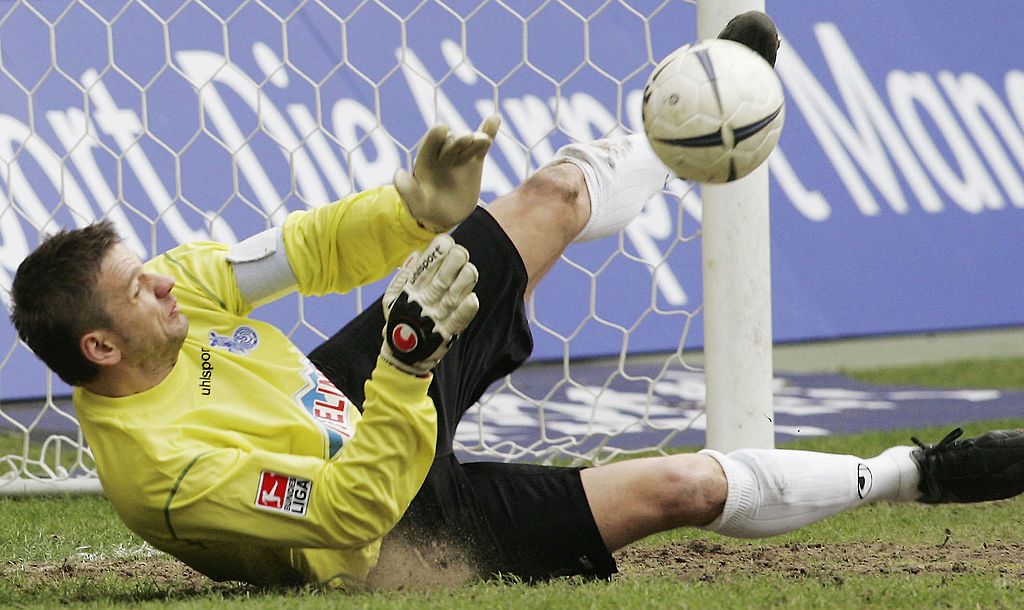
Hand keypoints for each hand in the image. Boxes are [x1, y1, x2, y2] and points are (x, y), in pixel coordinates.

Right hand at [380, 235, 479, 375]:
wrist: (402, 356)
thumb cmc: (399, 320)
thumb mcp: (392, 298)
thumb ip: (403, 277)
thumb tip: (416, 254)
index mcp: (410, 292)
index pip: (424, 268)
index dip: (436, 253)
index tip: (447, 242)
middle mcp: (423, 303)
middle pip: (441, 280)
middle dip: (453, 263)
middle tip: (461, 253)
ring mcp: (434, 318)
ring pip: (452, 297)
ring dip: (463, 282)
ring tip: (470, 270)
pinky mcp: (445, 334)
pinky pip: (457, 321)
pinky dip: (465, 311)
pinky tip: (472, 298)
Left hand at [394, 115, 500, 232]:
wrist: (446, 216)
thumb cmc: (425, 208)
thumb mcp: (416, 203)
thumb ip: (408, 190)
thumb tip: (398, 175)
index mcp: (426, 158)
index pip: (431, 142)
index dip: (435, 135)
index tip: (442, 129)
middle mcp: (442, 152)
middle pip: (452, 140)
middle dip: (458, 139)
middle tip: (466, 139)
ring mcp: (459, 155)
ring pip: (469, 142)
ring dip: (476, 138)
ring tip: (483, 140)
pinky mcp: (474, 160)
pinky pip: (482, 145)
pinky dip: (489, 132)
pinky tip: (495, 119)